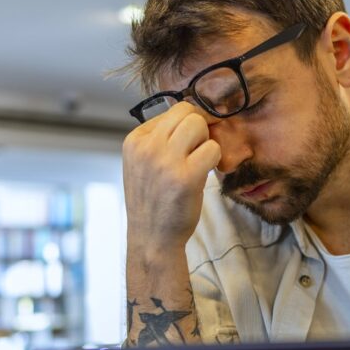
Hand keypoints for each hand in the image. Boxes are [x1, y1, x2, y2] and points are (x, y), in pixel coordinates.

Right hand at [122, 101, 221, 248]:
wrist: (152, 238)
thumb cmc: (152, 200)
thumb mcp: (142, 163)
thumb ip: (159, 138)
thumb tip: (192, 112)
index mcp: (134, 140)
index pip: (172, 111)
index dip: (187, 124)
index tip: (187, 145)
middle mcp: (147, 147)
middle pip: (187, 112)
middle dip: (199, 129)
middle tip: (197, 151)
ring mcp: (165, 161)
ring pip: (199, 125)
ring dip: (206, 142)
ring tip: (199, 162)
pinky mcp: (186, 177)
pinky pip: (213, 149)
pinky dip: (214, 159)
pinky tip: (204, 173)